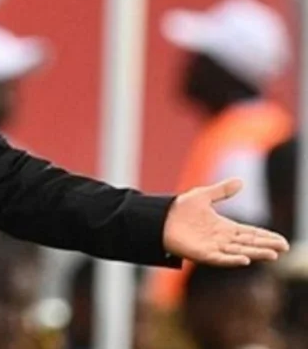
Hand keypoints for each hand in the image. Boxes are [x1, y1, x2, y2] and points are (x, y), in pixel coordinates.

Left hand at [163, 178, 288, 265]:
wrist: (158, 217)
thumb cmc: (179, 208)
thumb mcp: (204, 195)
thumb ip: (222, 191)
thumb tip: (240, 181)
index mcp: (224, 227)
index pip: (250, 233)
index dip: (266, 236)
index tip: (282, 241)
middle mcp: (220, 239)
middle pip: (248, 243)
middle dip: (266, 246)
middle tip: (284, 248)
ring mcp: (212, 247)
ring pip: (239, 252)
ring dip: (255, 253)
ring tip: (272, 255)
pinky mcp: (201, 254)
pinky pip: (220, 259)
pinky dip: (232, 260)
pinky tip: (245, 260)